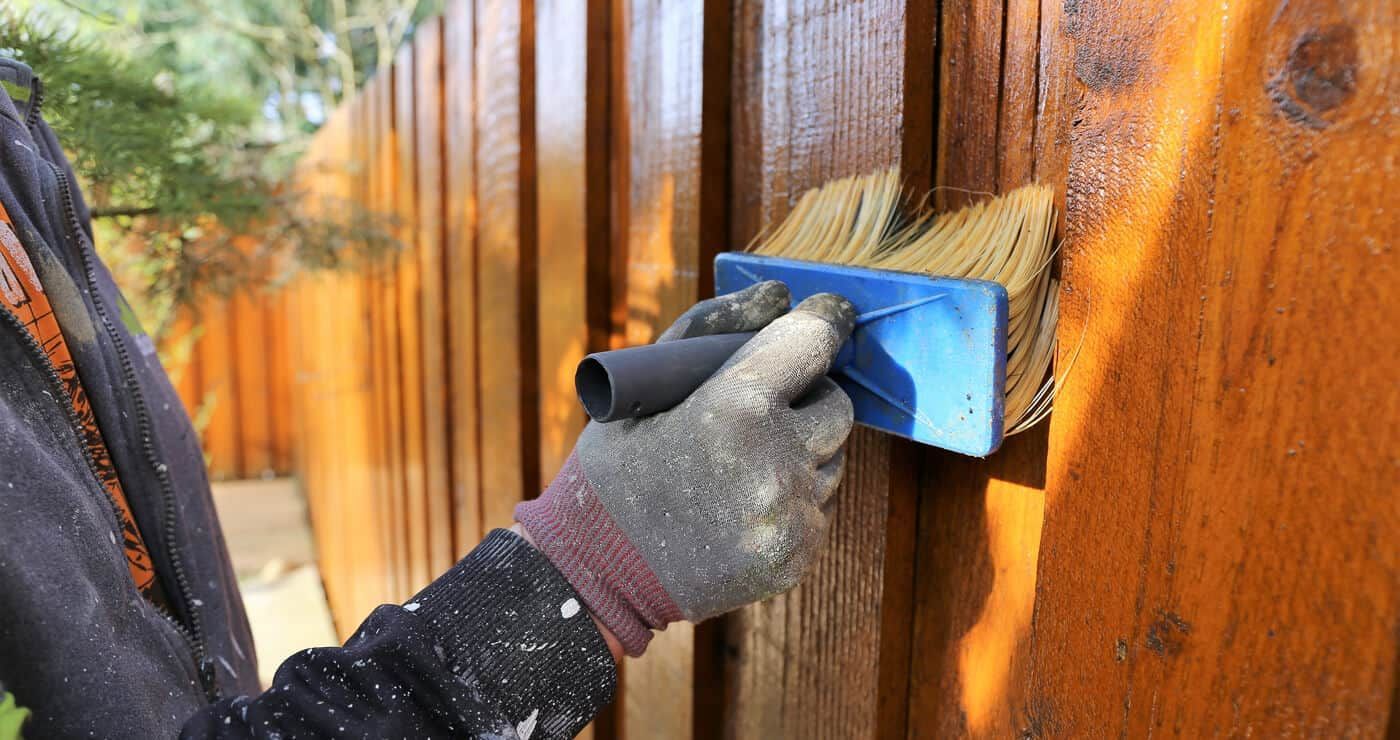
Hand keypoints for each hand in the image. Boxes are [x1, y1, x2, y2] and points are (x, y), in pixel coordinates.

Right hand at [515, 281, 855, 655]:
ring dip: (801, 452)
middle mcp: (774, 461)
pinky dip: (792, 499)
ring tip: (738, 466)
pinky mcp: (794, 557)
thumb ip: (713, 328)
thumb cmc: (616, 467)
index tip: (826, 316)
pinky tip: (739, 506)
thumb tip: (780, 296)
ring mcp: (789, 516)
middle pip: (838, 405)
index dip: (822, 323)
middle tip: (764, 406)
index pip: (814, 342)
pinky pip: (818, 508)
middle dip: (809, 396)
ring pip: (832, 460)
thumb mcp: (646, 386)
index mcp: (736, 407)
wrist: (594, 572)